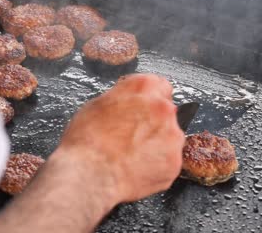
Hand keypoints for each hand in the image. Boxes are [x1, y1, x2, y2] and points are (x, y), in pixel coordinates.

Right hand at [57, 74, 184, 202]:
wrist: (90, 175)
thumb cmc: (87, 141)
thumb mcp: (97, 104)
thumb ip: (122, 97)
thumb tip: (127, 101)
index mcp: (145, 88)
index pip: (159, 85)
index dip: (147, 100)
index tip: (140, 110)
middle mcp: (163, 108)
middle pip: (166, 113)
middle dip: (153, 123)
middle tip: (131, 137)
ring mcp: (172, 136)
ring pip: (169, 138)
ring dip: (157, 145)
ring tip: (132, 156)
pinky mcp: (174, 162)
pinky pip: (168, 162)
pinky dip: (156, 166)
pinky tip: (137, 169)